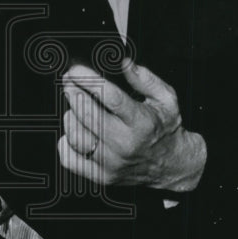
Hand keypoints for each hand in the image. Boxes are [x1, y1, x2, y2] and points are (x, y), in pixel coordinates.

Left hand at [58, 59, 206, 191]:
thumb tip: (124, 62)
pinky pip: (69, 158)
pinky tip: (74, 130)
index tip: (76, 70)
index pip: (109, 96)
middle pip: (88, 115)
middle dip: (73, 93)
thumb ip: (144, 79)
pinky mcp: (101, 176)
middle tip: (69, 82)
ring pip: (76, 135)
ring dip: (70, 115)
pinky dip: (65, 142)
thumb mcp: (165, 98)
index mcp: (141, 122)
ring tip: (75, 106)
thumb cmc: (165, 129)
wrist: (172, 165)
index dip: (88, 80)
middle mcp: (125, 144)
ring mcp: (111, 162)